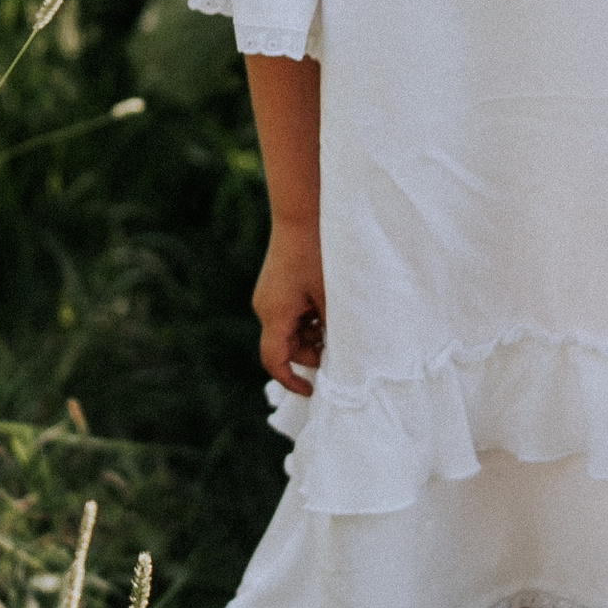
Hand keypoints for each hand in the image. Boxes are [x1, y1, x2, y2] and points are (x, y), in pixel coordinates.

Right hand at [253, 222, 326, 388]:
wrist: (301, 215)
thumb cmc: (317, 254)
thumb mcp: (330, 296)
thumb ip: (332, 328)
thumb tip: (341, 354)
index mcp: (275, 315)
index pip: (275, 362)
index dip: (291, 381)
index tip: (313, 391)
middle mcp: (265, 309)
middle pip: (286, 347)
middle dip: (312, 352)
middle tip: (340, 345)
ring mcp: (269, 297)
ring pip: (289, 331)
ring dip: (312, 334)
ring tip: (336, 320)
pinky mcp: (275, 287)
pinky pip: (289, 314)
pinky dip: (307, 318)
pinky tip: (327, 305)